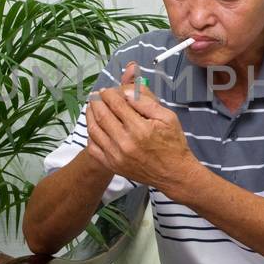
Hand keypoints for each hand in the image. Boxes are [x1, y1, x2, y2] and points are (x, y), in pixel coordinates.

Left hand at [84, 62, 196, 189]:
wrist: (173, 174)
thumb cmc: (172, 144)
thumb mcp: (168, 117)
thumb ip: (146, 102)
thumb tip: (126, 91)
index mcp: (139, 129)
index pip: (116, 104)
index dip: (109, 93)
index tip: (107, 90)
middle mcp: (125, 142)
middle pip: (101, 114)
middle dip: (97, 100)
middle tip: (98, 95)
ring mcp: (116, 156)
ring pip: (93, 129)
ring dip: (90, 114)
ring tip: (93, 106)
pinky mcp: (112, 165)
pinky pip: (92, 147)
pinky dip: (91, 134)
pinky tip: (95, 126)